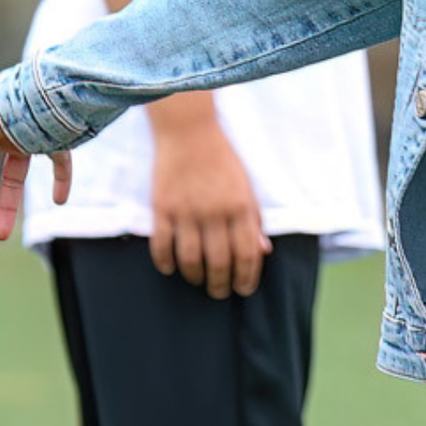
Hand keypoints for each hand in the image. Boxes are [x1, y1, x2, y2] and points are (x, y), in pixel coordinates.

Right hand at [0, 98, 69, 238]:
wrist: (55, 90)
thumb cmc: (14, 103)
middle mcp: (1, 135)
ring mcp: (28, 139)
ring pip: (14, 178)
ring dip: (8, 206)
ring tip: (0, 236)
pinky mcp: (56, 142)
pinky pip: (60, 165)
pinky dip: (61, 182)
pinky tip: (60, 201)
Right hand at [149, 96, 269, 297]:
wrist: (189, 132)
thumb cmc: (222, 161)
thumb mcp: (247, 188)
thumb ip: (254, 221)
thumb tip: (263, 251)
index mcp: (241, 207)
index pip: (248, 253)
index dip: (247, 277)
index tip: (244, 290)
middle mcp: (216, 212)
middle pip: (220, 261)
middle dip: (221, 284)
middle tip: (219, 293)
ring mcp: (187, 210)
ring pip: (191, 258)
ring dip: (195, 276)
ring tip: (198, 282)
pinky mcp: (163, 207)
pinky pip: (162, 243)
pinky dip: (165, 261)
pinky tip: (170, 268)